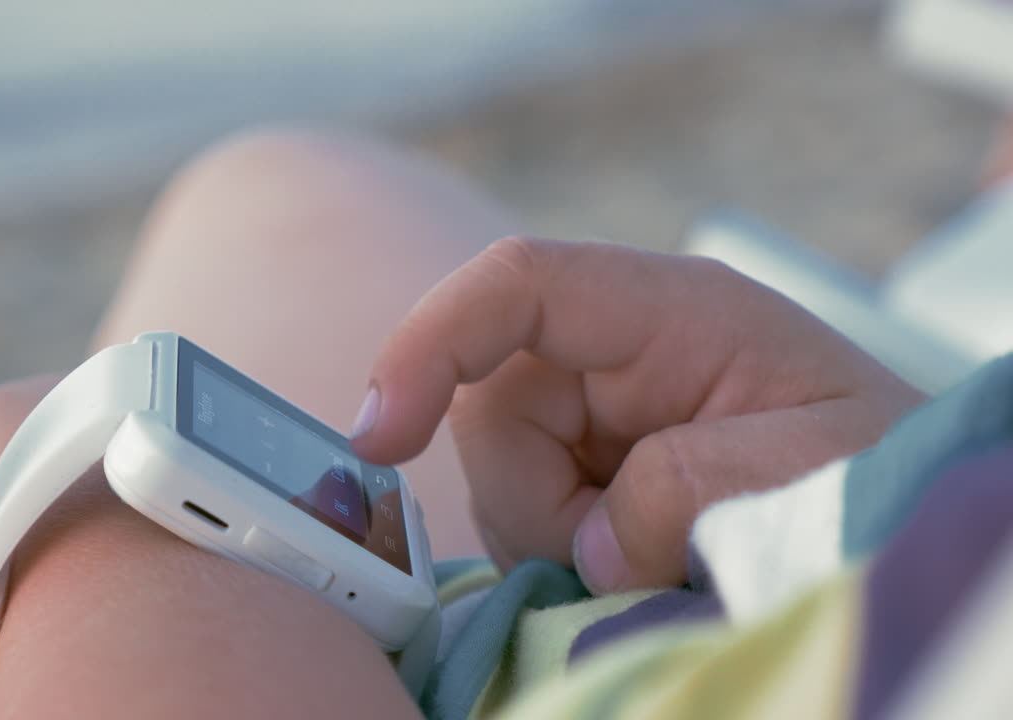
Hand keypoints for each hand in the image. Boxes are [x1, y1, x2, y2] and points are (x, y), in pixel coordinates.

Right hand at [350, 237, 922, 592]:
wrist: (898, 511)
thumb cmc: (882, 471)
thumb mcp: (813, 470)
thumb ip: (690, 484)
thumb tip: (597, 544)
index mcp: (671, 313)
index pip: (519, 285)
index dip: (430, 343)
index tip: (381, 436)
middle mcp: (618, 354)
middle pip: (489, 404)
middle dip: (536, 501)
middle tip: (628, 560)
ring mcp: (599, 417)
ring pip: (498, 473)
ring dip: (553, 540)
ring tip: (659, 564)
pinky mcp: (591, 473)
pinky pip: (524, 515)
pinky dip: (559, 558)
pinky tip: (631, 567)